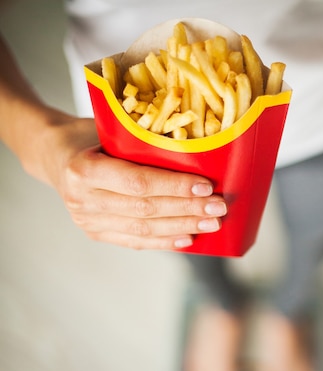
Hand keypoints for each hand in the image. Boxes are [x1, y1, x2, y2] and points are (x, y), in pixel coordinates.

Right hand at [45, 116, 226, 249]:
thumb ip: (143, 143)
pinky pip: (135, 241)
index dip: (175, 186)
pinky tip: (188, 238)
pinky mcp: (96, 233)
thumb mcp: (111, 129)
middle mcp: (82, 199)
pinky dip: (164, 241)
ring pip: (143, 229)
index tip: (207, 186)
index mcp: (83, 168)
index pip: (138, 182)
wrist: (54, 154)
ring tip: (211, 223)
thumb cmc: (91, 136)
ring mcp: (87, 221)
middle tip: (219, 207)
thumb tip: (200, 152)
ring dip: (182, 227)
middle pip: (145, 209)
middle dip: (188, 209)